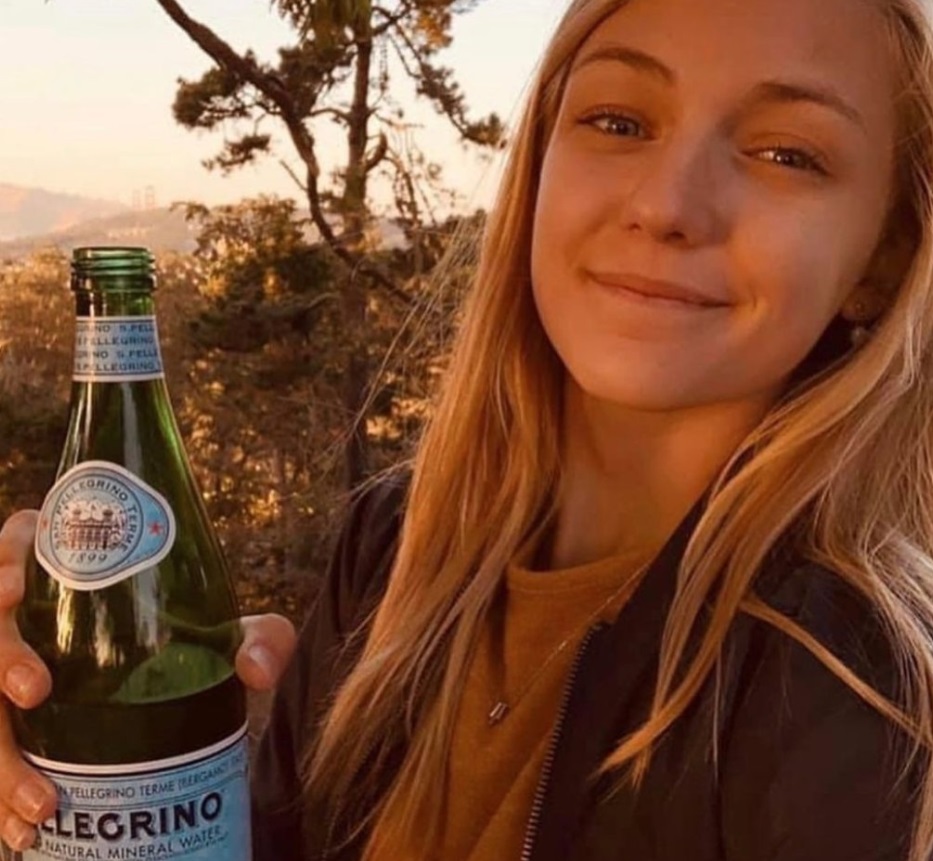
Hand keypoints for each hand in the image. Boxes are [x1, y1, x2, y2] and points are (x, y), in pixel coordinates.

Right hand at [0, 510, 297, 851]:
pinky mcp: (9, 722)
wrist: (178, 690)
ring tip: (43, 803)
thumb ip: (257, 636)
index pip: (16, 549)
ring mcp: (8, 672)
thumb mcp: (227, 632)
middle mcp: (26, 618)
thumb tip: (255, 670)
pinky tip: (26, 831)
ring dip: (2, 756)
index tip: (14, 588)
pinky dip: (2, 796)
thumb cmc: (191, 638)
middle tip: (36, 691)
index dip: (2, 564)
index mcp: (66, 570)